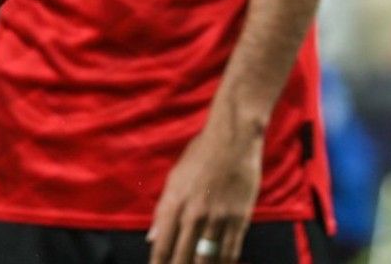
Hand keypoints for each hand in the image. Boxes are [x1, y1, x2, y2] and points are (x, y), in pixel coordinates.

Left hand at [148, 112, 264, 263]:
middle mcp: (193, 214)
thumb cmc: (200, 155)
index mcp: (174, 204)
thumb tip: (152, 237)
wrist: (233, 139)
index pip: (161, 247)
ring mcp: (217, 218)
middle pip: (182, 258)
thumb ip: (162, 211)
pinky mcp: (239, 219)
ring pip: (206, 260)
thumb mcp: (174, 178)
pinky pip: (230, 252)